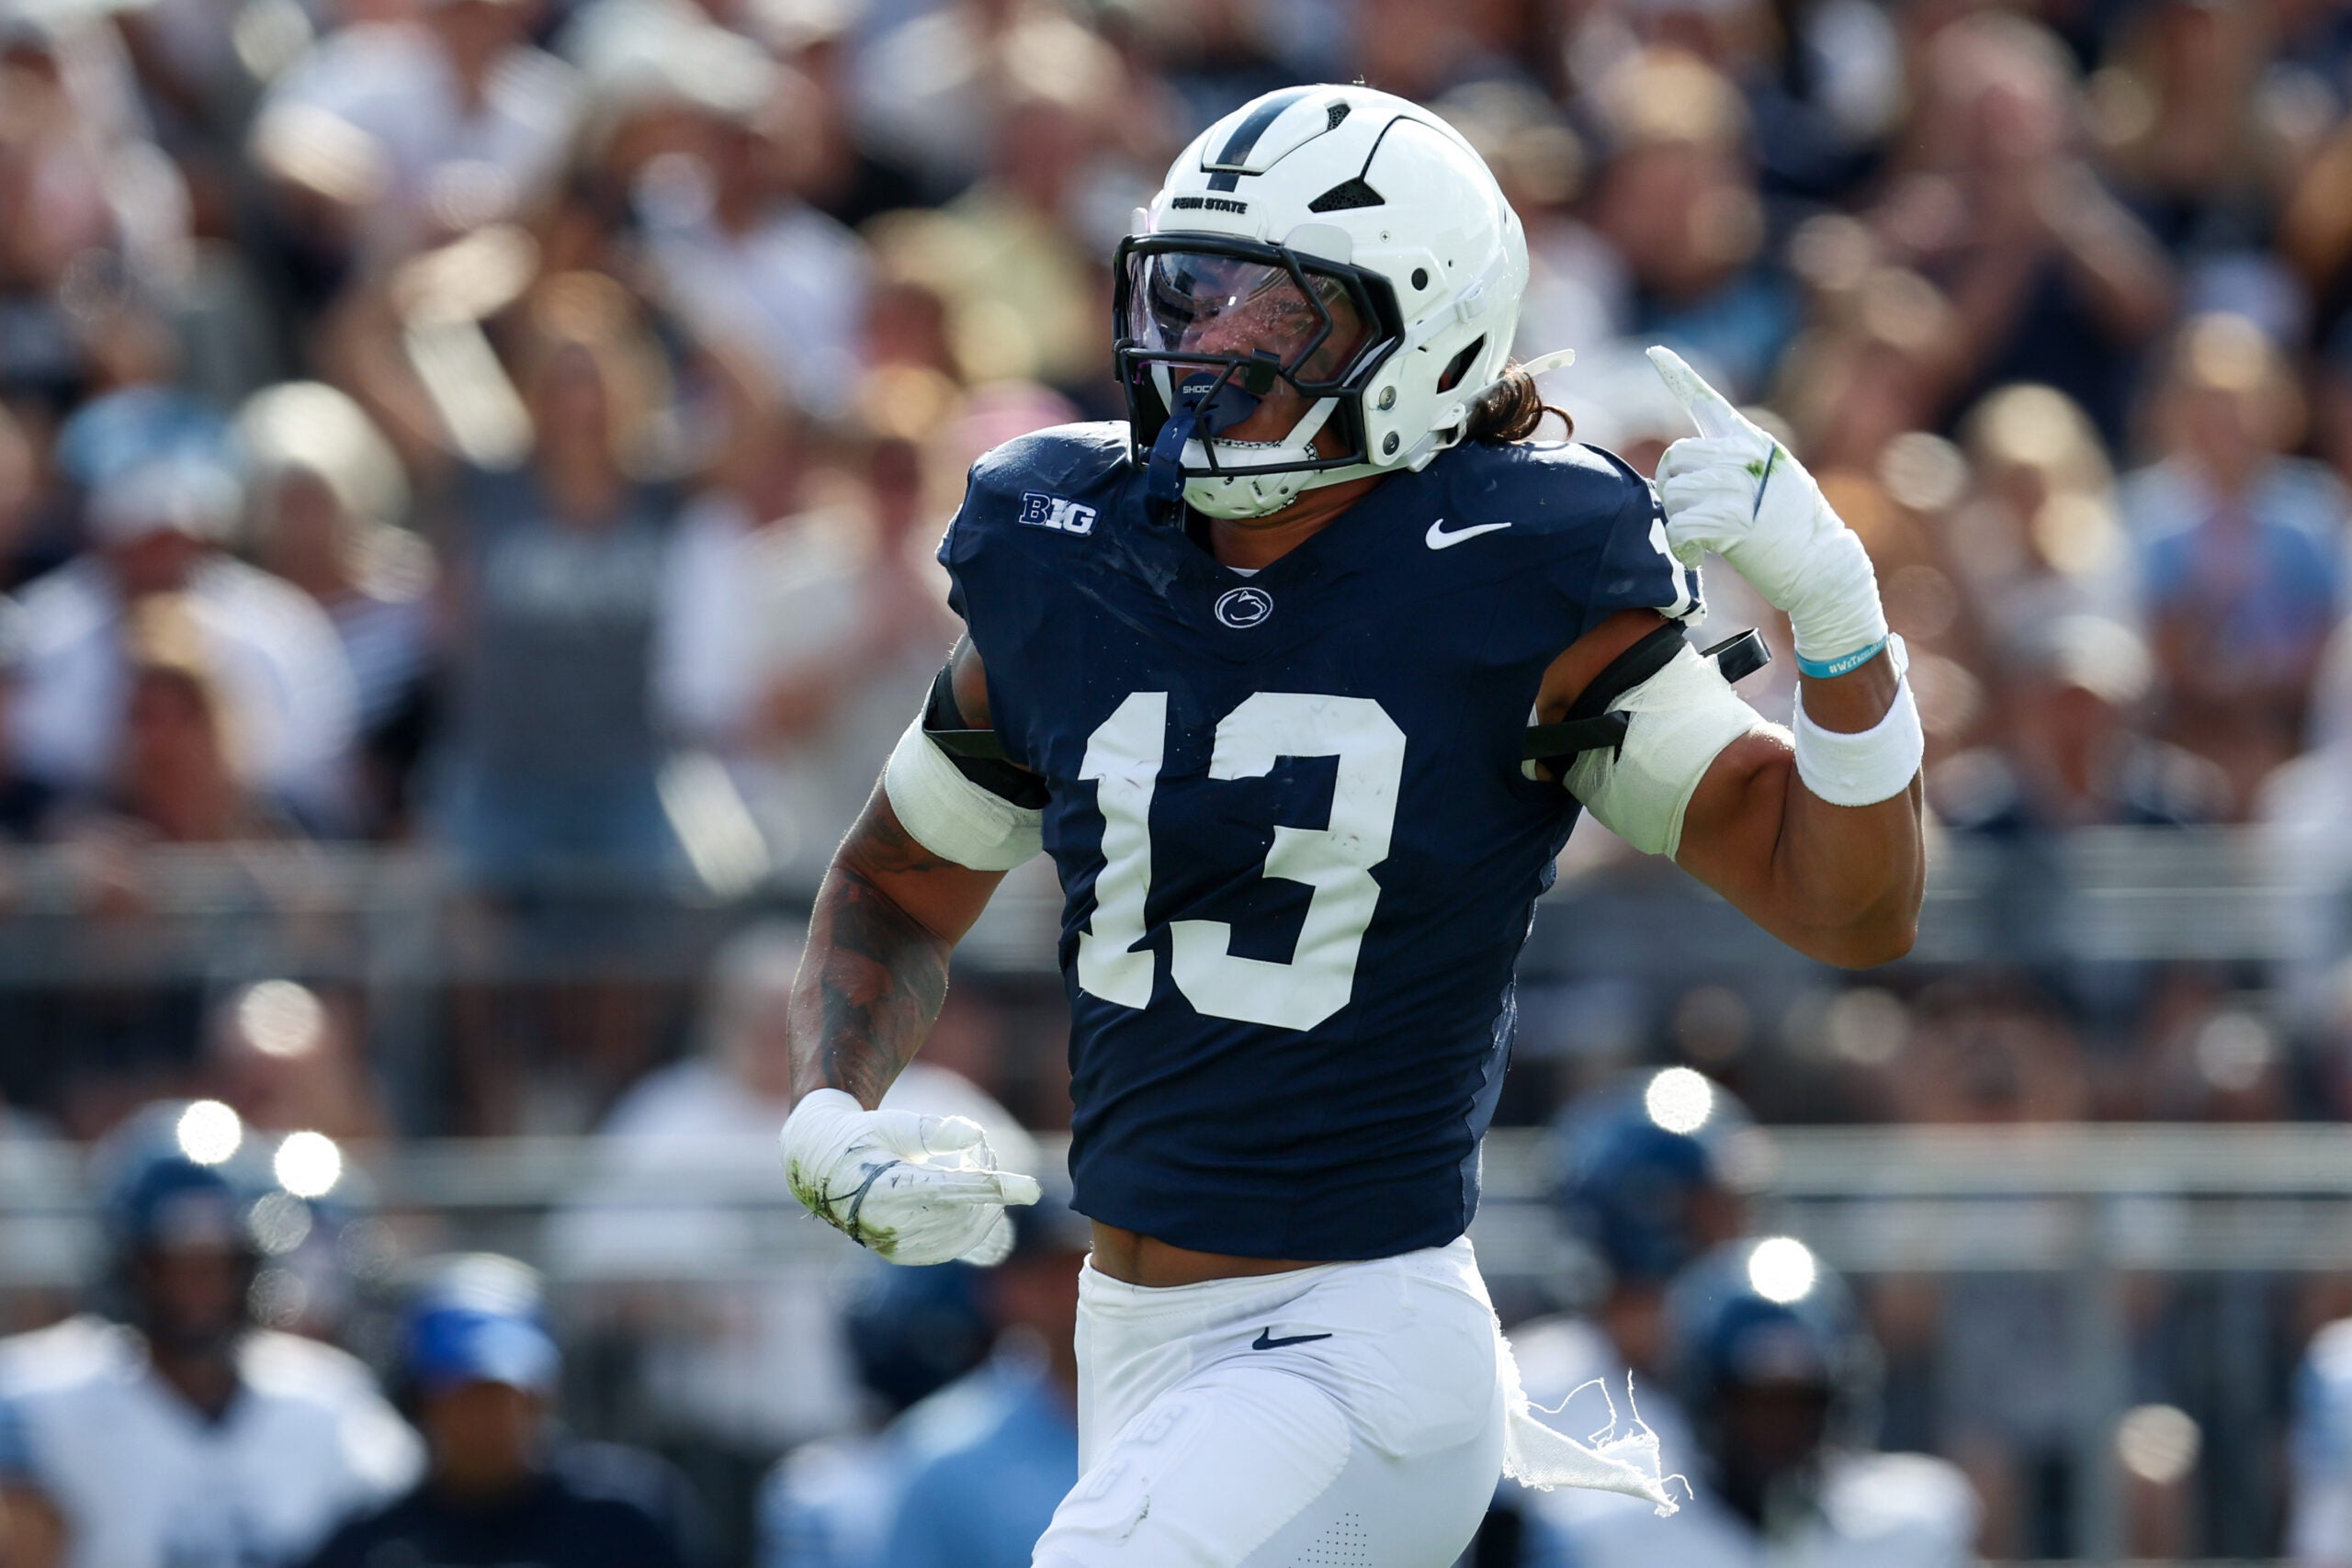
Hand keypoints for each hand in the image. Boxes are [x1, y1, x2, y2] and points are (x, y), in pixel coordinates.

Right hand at [780, 1088, 1042, 1264]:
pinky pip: (956, 1248)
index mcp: (883, 1189)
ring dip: (986, 1202)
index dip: (993, 1188)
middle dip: (989, 1181)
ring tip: (975, 1167)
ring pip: (966, 1233)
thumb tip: (975, 1134)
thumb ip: (933, 1130)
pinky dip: (978, 1225)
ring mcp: (897, 1246)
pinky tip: (979, 1200)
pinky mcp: (905, 1255)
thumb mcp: (893, 1123)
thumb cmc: (864, 1137)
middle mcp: (889, 1225)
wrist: (823, 1168)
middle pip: (964, 1210)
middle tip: (985, 1150)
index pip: (951, 1190)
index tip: (1033, 1190)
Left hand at [1646, 346, 1886, 669]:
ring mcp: (1739, 485)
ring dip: (1678, 521)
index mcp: (1752, 441)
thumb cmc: (1793, 531)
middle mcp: (1744, 455)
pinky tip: (1696, 557)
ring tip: (1699, 541)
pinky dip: (1681, 547)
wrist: (1823, 565)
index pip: (1708, 401)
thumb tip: (1686, 472)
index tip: (1655, 352)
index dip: (1678, 376)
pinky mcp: (1732, 519)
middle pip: (1675, 456)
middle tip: (1687, 514)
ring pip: (1674, 493)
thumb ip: (1733, 466)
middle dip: (1671, 488)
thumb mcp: (1771, 482)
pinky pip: (1679, 525)